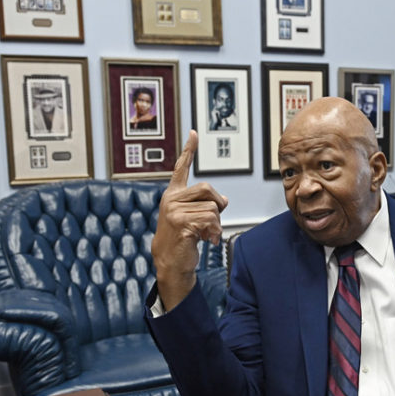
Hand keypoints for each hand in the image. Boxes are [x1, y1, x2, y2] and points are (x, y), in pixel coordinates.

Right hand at [151, 131, 227, 309]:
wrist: (170, 262)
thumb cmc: (182, 239)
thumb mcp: (193, 218)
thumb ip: (204, 205)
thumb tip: (223, 198)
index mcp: (173, 194)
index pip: (181, 168)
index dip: (188, 150)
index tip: (194, 133)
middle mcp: (171, 199)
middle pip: (206, 188)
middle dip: (218, 204)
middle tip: (215, 220)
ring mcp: (174, 210)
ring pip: (212, 207)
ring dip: (216, 223)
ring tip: (206, 233)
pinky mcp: (180, 222)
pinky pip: (210, 219)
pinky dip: (215, 231)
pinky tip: (207, 239)